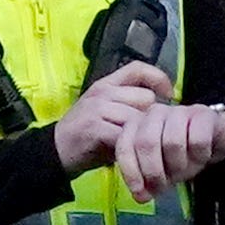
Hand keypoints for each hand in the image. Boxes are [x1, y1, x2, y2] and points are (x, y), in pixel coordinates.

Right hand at [49, 63, 172, 178]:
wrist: (55, 151)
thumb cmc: (87, 134)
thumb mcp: (107, 113)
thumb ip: (130, 106)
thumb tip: (163, 109)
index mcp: (106, 85)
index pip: (138, 68)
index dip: (158, 78)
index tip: (169, 95)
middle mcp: (102, 92)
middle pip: (145, 98)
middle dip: (149, 118)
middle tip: (145, 134)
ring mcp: (97, 109)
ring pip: (138, 118)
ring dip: (141, 136)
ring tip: (137, 148)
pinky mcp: (94, 128)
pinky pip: (125, 136)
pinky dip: (131, 148)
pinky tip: (128, 155)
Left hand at [107, 100, 224, 198]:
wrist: (217, 138)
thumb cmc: (183, 154)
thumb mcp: (161, 170)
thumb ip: (147, 181)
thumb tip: (140, 196)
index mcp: (137, 125)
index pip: (125, 146)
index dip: (130, 171)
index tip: (139, 193)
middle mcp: (154, 114)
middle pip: (146, 143)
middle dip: (154, 172)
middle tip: (165, 186)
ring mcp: (179, 111)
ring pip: (172, 142)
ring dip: (180, 165)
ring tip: (187, 169)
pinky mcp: (203, 114)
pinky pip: (198, 140)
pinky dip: (200, 156)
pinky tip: (203, 156)